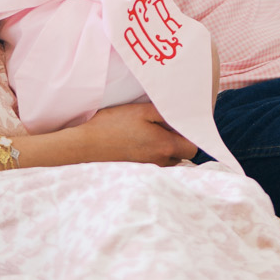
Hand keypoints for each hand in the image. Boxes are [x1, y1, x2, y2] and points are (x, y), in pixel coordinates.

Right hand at [72, 103, 197, 165]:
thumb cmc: (114, 125)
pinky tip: (142, 138)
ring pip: (170, 158)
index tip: (182, 121)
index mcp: (165, 147)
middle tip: (166, 123)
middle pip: (183, 154)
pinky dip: (156, 151)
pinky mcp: (139, 168)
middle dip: (180, 140)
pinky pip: (157, 161)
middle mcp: (161, 161)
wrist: (86, 145)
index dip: (191, 134)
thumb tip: (184, 116)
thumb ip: (167, 114)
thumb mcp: (142, 110)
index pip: (193, 147)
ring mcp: (149, 167)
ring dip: (168, 146)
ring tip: (153, 130)